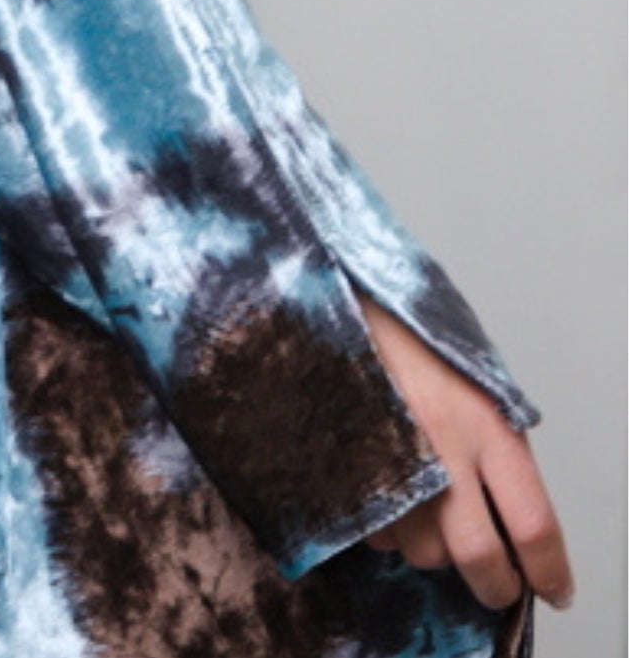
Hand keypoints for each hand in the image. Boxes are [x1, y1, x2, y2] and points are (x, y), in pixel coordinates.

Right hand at [352, 288, 574, 614]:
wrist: (331, 295)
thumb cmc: (409, 334)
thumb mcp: (475, 379)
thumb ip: (498, 446)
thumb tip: (515, 521)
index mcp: (483, 422)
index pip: (534, 524)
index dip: (549, 571)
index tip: (553, 588)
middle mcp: (438, 450)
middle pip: (479, 556)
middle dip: (494, 584)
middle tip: (497, 585)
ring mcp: (387, 466)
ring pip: (422, 551)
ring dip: (432, 546)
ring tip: (427, 504)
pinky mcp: (343, 473)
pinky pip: (375, 532)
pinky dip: (388, 526)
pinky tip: (388, 488)